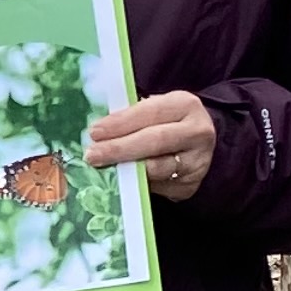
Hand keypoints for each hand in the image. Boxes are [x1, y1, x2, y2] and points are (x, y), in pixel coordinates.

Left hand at [86, 90, 216, 203]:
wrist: (196, 145)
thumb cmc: (165, 123)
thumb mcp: (154, 110)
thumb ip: (131, 116)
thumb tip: (97, 129)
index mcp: (185, 105)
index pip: (149, 112)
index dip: (120, 123)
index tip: (94, 132)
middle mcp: (197, 131)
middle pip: (155, 140)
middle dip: (119, 148)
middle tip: (92, 155)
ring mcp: (198, 160)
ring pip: (159, 167)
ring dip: (127, 169)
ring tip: (103, 168)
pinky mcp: (191, 184)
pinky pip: (161, 186)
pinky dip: (138, 184)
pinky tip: (122, 180)